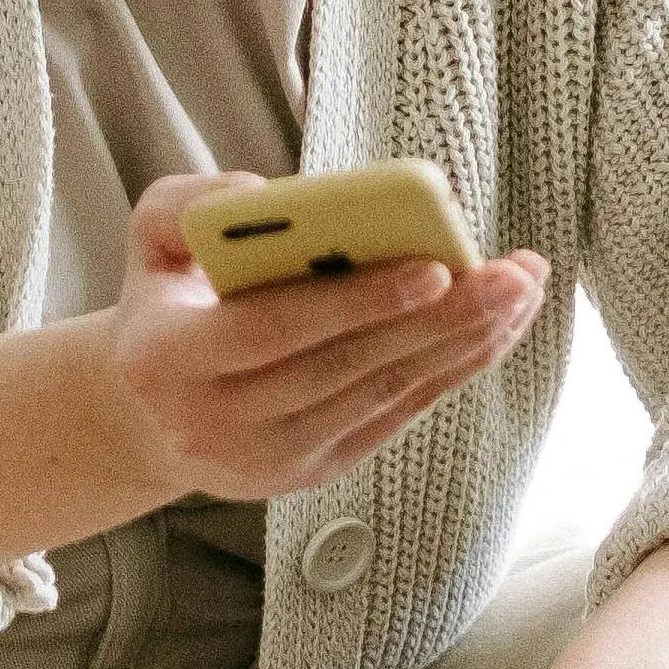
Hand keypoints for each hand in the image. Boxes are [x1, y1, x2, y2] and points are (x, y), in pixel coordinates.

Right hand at [101, 173, 547, 504]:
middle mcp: (216, 422)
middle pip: (343, 367)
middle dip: (437, 320)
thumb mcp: (150, 241)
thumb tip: (270, 197)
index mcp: (168, 359)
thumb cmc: (167, 304)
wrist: (148, 412)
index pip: (271, 330)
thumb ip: (188, 206)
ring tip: (520, 290)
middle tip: (510, 276)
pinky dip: (449, 370)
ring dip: (460, 342)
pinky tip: (495, 328)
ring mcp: (268, 457)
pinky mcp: (312, 471)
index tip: (431, 266)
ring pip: (380, 393)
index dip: (353, 302)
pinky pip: (393, 415)